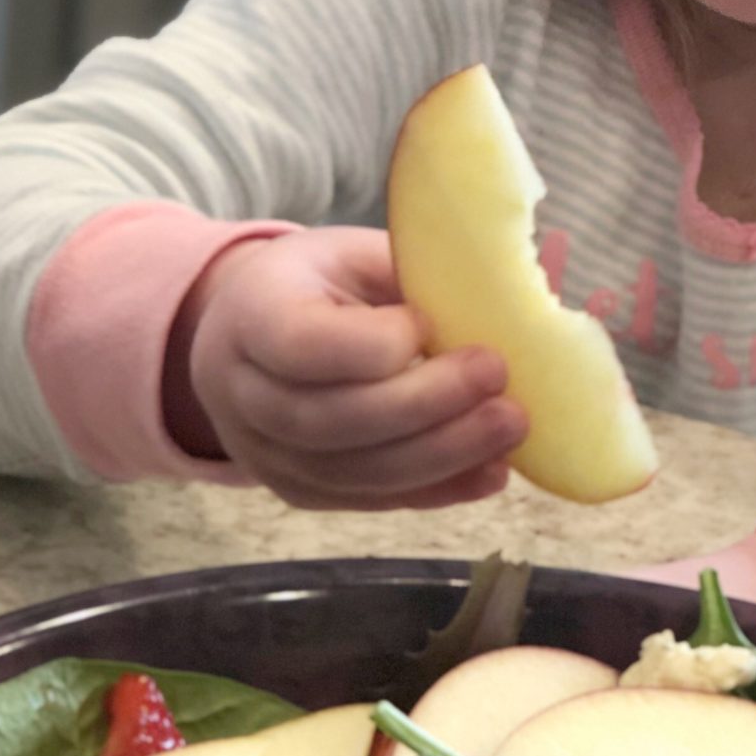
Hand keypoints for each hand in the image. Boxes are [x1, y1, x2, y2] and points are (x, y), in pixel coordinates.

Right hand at [164, 227, 526, 510]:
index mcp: (253, 314)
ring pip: (355, 472)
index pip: (302, 344)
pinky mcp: (301, 491)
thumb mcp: (353, 255)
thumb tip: (510, 300)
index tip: (426, 322)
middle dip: (426, 405)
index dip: (373, 343)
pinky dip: (438, 490)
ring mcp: (266, 454)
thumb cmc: (319, 286)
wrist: (247, 338)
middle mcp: (244, 395)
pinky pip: (371, 500)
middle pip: (332, 418)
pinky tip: (492, 472)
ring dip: (443, 455)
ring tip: (511, 426)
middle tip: (499, 379)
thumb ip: (411, 277)